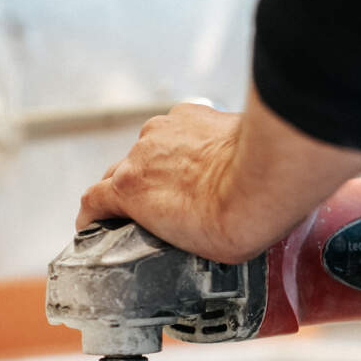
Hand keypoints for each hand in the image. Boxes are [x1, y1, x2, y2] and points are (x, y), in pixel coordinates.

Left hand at [77, 88, 360, 263]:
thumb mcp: (271, 156)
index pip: (173, 142)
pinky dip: (92, 218)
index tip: (186, 186)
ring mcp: (142, 161)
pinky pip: (96, 203)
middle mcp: (163, 133)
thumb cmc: (276, 173)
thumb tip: (312, 167)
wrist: (259, 186)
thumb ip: (272, 158)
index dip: (174, 168)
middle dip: (150, 186)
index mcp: (196, 121)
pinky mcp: (129, 190)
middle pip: (142, 162)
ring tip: (133, 234)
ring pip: (121, 182)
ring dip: (126, 205)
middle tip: (167, 218)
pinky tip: (91, 233)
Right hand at [77, 102, 249, 261]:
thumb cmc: (233, 220)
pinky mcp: (193, 113)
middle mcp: (140, 153)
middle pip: (122, 172)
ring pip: (152, 149)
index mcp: (129, 188)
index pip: (94, 200)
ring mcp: (166, 129)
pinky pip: (179, 129)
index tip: (94, 223)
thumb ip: (166, 228)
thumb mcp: (189, 247)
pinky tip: (207, 156)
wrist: (267, 179)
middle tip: (153, 208)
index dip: (93, 215)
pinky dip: (187, 142)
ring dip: (162, 164)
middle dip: (132, 190)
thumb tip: (180, 231)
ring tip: (189, 181)